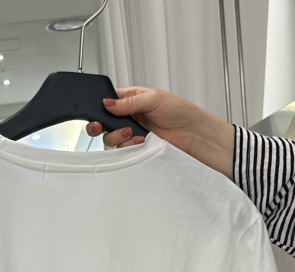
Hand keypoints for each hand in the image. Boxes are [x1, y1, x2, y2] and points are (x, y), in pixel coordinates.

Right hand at [87, 87, 234, 178]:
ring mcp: (134, 134)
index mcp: (134, 99)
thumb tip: (108, 103)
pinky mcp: (138, 149)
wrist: (195, 136)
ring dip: (118, 136)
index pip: (110, 101)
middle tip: (102, 126)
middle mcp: (131, 117)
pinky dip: (128, 147)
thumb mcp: (154, 99)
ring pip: (112, 138)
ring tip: (133, 132)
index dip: (101, 106)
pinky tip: (140, 142)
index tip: (99, 111)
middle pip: (106, 122)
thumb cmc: (182, 113)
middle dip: (101, 124)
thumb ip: (129, 101)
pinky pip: (123, 150)